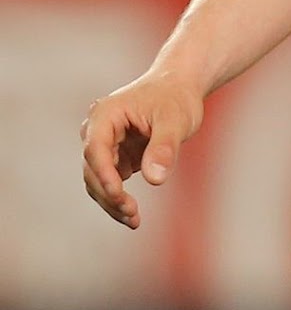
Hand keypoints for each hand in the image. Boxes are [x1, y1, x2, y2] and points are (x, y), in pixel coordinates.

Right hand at [81, 73, 203, 227]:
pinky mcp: (114, 158)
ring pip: (97, 181)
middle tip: (132, 213)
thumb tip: (155, 179)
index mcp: (106, 114)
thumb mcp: (175, 119)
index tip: (118, 195)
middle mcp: (98, 130)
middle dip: (109, 194)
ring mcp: (105, 146)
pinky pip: (109, 184)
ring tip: (134, 220)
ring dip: (111, 202)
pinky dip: (117, 200)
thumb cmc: (176, 98)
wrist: (179, 89)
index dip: (104, 174)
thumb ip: (164, 147)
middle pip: (92, 169)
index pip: (95, 148)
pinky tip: (132, 216)